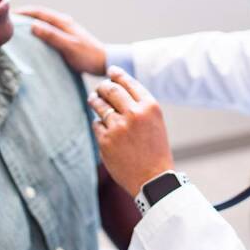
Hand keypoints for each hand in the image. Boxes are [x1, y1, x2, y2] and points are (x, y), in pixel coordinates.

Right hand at [16, 6, 106, 74]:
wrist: (104, 62)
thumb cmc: (87, 55)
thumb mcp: (68, 46)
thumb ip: (52, 36)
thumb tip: (33, 26)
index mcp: (63, 22)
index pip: (38, 11)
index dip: (23, 12)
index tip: (8, 15)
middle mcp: (64, 22)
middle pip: (40, 15)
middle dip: (24, 17)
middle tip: (8, 24)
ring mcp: (66, 29)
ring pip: (44, 23)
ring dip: (31, 25)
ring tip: (17, 32)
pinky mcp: (67, 38)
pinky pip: (49, 31)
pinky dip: (39, 32)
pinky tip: (34, 41)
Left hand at [89, 65, 173, 197]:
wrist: (153, 178)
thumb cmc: (155, 149)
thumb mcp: (155, 121)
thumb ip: (140, 104)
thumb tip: (118, 85)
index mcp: (150, 106)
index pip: (128, 82)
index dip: (117, 74)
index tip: (110, 71)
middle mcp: (134, 113)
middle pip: (111, 89)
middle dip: (103, 86)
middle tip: (100, 88)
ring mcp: (119, 126)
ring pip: (100, 105)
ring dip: (95, 100)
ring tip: (93, 99)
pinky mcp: (106, 140)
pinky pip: (97, 124)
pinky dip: (99, 125)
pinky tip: (104, 129)